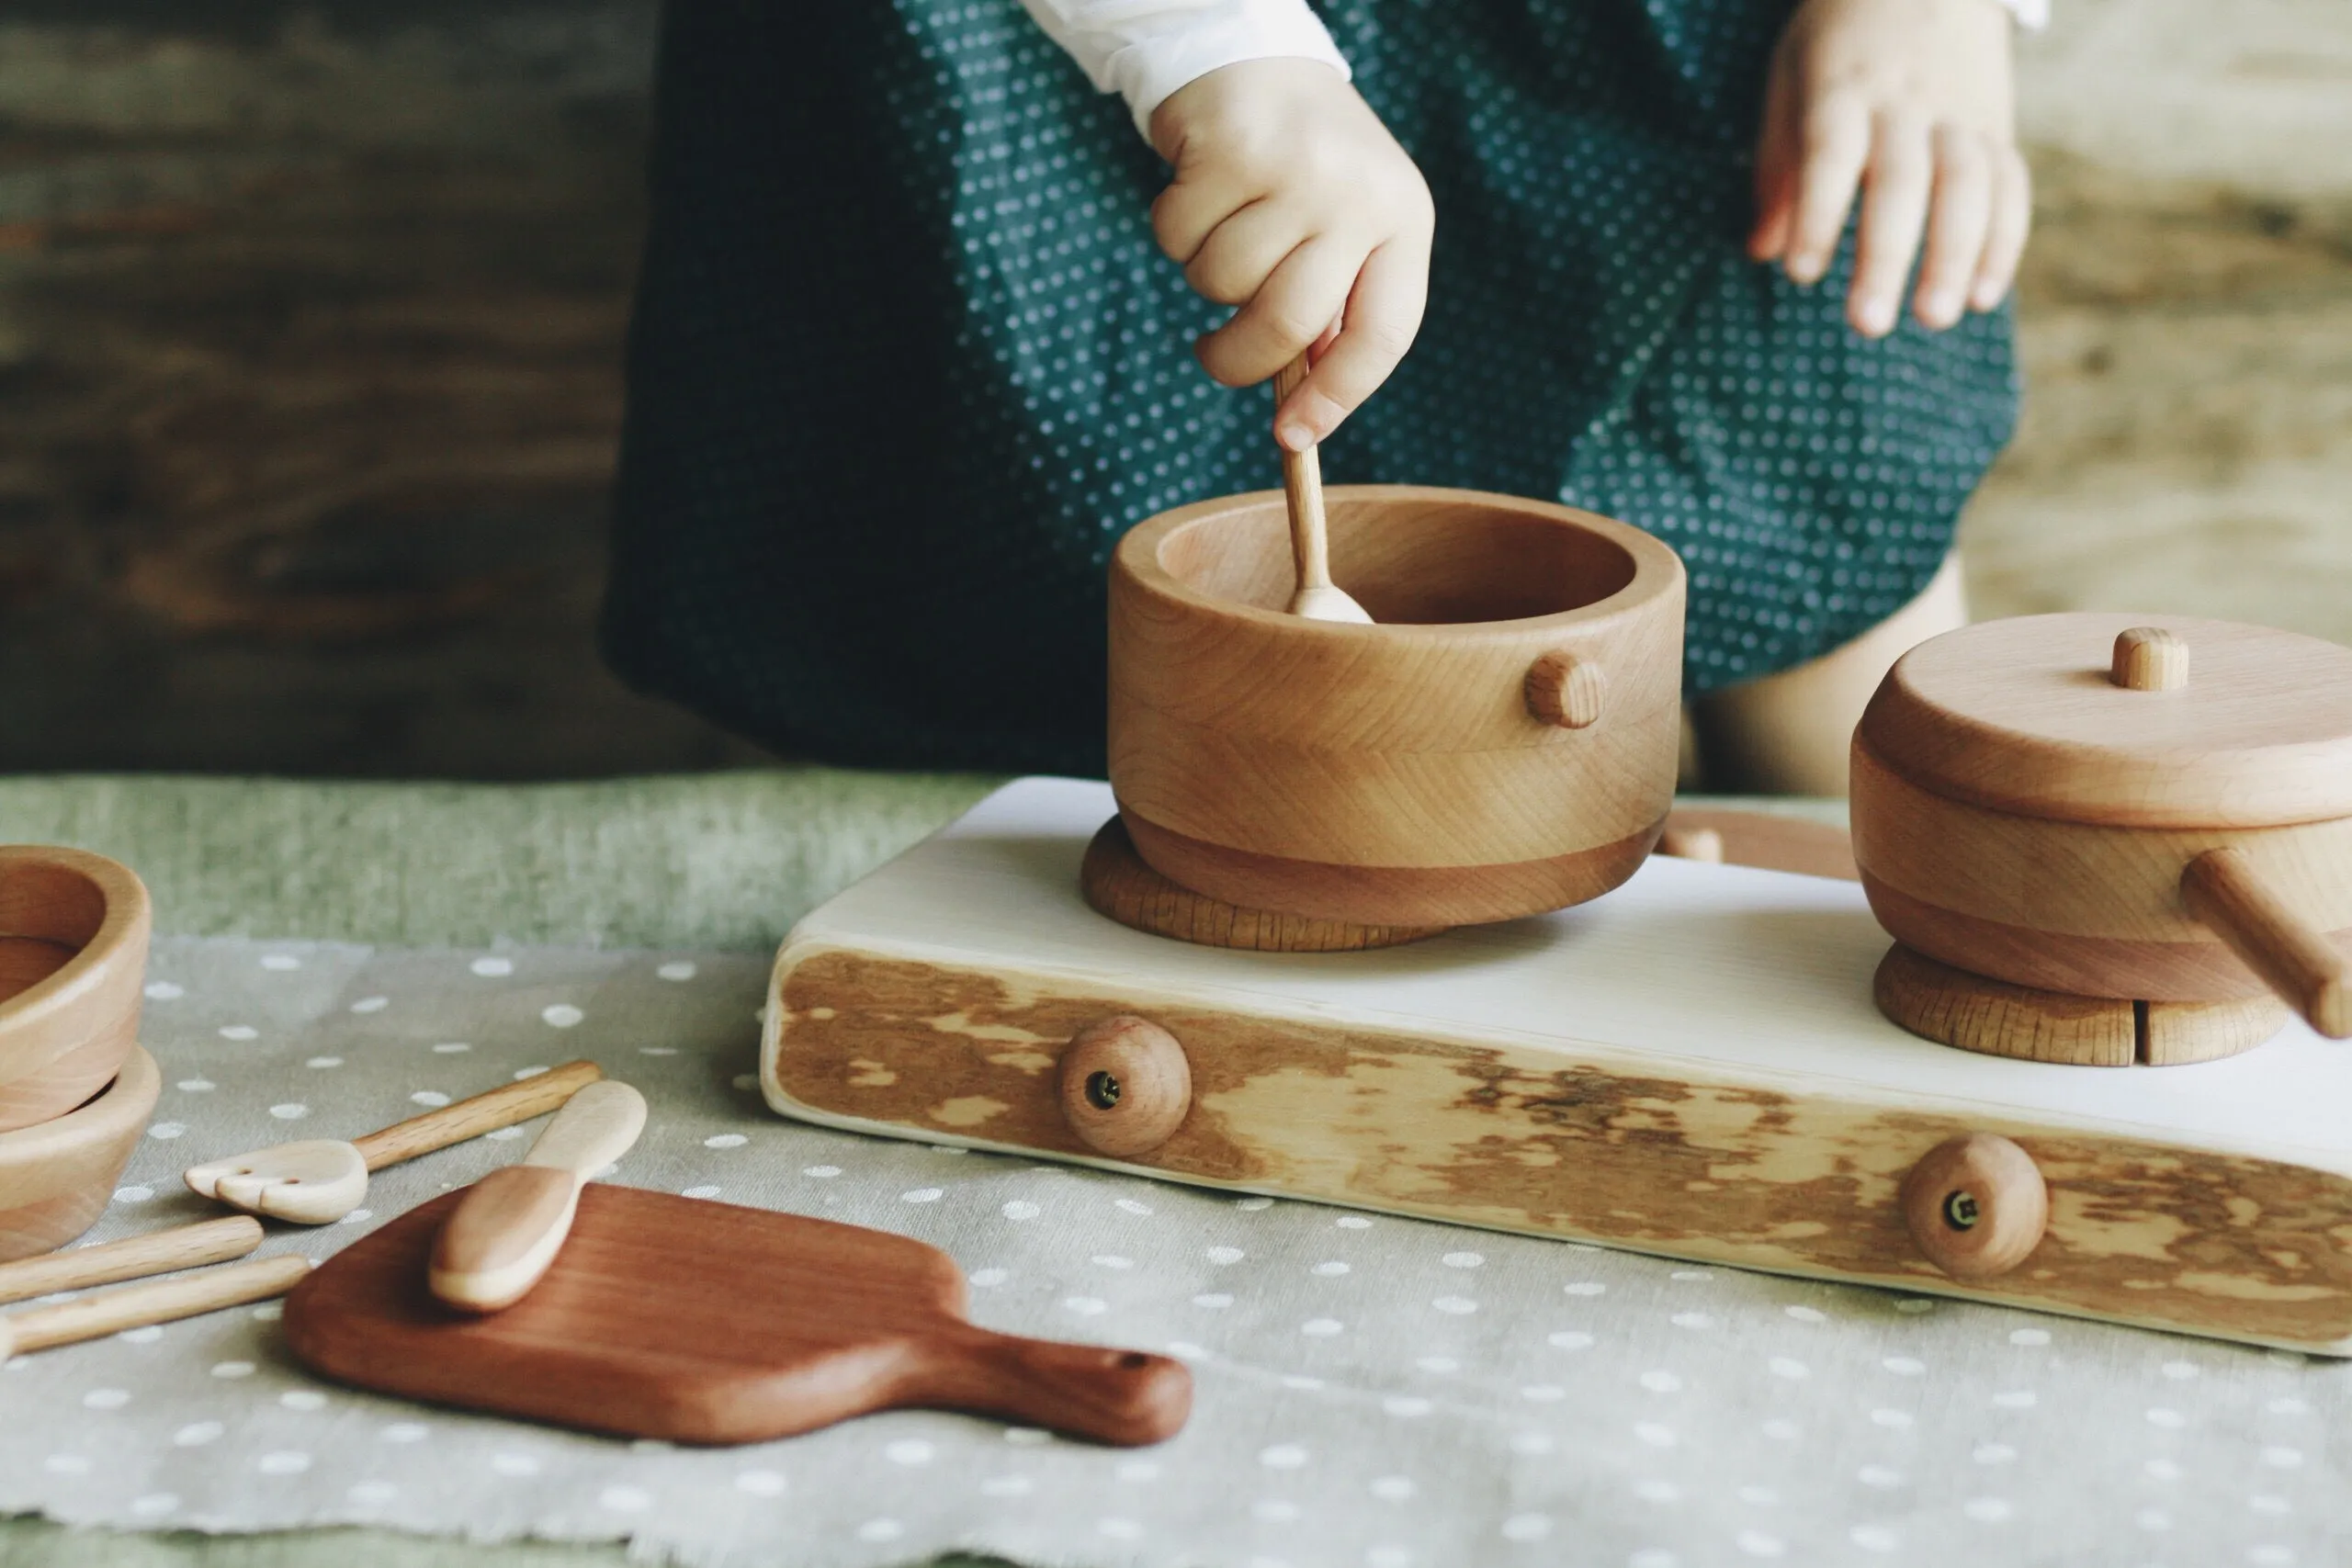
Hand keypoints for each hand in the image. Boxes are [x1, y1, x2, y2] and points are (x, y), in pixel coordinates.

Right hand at [1149, 59, 1433, 449]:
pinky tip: (1198, 190)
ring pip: (1221, 283)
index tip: (1294, 438)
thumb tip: (1299, 416)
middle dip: (1237, 359)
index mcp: (1404, 222)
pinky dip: (1173, 229)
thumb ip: (1330, 311)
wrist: (1256, 60)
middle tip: (1213, 356)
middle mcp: (1360, 194)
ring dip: (1203, 273)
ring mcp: (1298, 169)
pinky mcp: (1232, 148)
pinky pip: (1178, 238)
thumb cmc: (1300, 170)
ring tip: (1222, 227)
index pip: (1383, 334)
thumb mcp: (1342, 231)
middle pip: (1287, 324)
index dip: (1338, 396)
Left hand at [1749, 0, 2028, 336]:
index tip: (1800, 274)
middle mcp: (1907, 103)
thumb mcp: (1790, 83)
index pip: (1831, 156)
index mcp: (1844, 90)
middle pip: (1903, 182)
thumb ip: (1778, 168)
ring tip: (1936, 319)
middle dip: (1887, 257)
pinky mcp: (1999, 126)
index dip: (1816, 215)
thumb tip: (1763, 252)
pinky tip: (1983, 297)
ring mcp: (1960, 114)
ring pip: (1968, 186)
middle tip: (1868, 325)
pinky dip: (2003, 243)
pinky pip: (2011, 186)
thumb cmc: (1839, 43)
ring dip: (1956, 258)